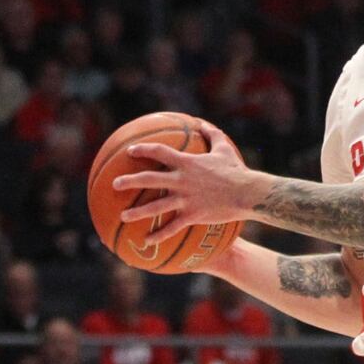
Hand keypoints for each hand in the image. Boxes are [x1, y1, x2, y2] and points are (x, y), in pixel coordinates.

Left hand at [115, 122, 260, 246]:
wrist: (248, 193)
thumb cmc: (237, 170)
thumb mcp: (224, 148)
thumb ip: (212, 134)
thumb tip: (202, 123)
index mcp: (187, 163)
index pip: (160, 152)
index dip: (143, 150)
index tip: (130, 151)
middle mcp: (182, 181)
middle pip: (149, 179)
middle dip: (129, 181)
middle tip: (115, 184)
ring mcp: (186, 199)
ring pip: (155, 206)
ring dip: (137, 212)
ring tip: (122, 216)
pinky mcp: (192, 215)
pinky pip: (172, 227)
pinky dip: (159, 235)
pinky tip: (147, 240)